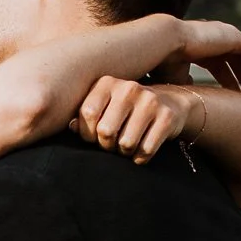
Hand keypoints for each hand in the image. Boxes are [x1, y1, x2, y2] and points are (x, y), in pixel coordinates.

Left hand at [69, 78, 190, 162]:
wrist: (169, 102)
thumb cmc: (125, 110)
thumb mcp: (103, 107)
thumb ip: (85, 116)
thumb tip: (72, 126)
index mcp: (107, 83)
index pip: (88, 113)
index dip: (87, 133)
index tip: (93, 137)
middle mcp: (129, 88)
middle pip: (106, 131)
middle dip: (106, 145)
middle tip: (111, 144)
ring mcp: (150, 101)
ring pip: (126, 143)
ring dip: (124, 153)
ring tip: (126, 146)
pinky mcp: (167, 117)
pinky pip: (146, 150)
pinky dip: (140, 158)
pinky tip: (140, 151)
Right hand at [156, 16, 240, 100]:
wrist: (162, 44)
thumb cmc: (163, 62)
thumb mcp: (176, 78)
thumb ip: (187, 86)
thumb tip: (192, 100)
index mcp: (200, 47)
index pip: (222, 66)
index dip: (231, 84)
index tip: (237, 102)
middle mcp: (215, 39)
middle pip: (238, 63)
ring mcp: (226, 35)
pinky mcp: (235, 37)